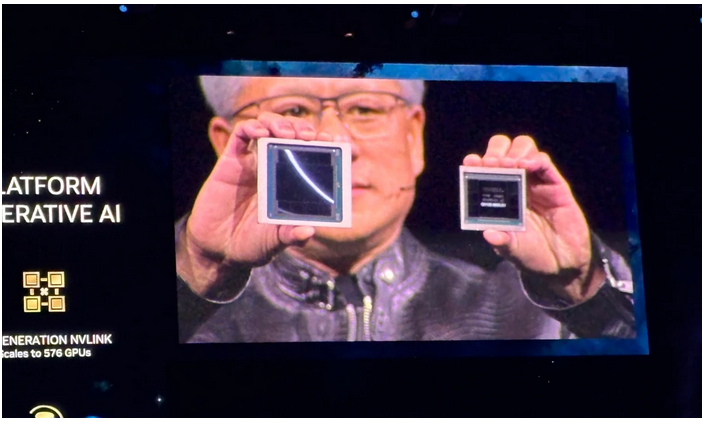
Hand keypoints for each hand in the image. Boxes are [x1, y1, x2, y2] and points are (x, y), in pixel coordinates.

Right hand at [177, 112, 331, 294]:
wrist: (220, 251)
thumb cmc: (253, 244)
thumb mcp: (276, 241)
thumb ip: (291, 236)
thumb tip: (309, 231)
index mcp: (293, 182)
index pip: (314, 154)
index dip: (327, 144)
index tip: (340, 143)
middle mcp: (275, 168)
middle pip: (293, 133)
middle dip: (304, 129)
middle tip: (310, 137)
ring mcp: (253, 162)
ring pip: (269, 126)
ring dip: (281, 123)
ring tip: (288, 134)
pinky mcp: (230, 161)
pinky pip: (241, 134)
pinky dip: (252, 126)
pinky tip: (261, 133)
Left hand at [464, 135, 603, 303]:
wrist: (561, 265)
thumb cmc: (531, 254)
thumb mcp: (512, 250)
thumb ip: (501, 241)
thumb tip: (488, 234)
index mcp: (499, 195)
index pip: (485, 169)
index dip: (477, 162)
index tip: (471, 161)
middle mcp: (515, 184)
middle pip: (504, 150)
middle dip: (495, 151)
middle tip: (491, 162)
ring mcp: (536, 182)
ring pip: (525, 149)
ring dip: (514, 151)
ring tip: (508, 164)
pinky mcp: (555, 185)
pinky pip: (545, 163)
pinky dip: (535, 159)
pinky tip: (526, 165)